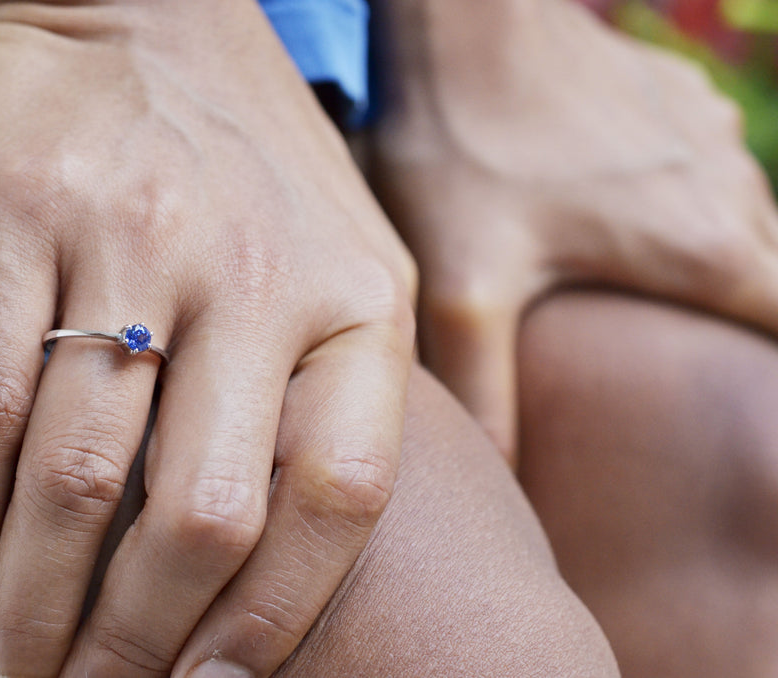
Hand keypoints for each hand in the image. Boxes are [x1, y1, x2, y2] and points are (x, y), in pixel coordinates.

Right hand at [0, 1, 415, 675]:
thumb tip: (320, 548)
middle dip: (134, 644)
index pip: (339, 497)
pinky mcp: (23, 214)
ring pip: (76, 475)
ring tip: (11, 669)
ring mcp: (135, 243)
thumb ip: (349, 390)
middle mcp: (254, 277)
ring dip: (37, 603)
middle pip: (200, 514)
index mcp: (356, 299)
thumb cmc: (255, 165)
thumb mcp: (349, 259)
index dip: (273, 621)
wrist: (149, 10)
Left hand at [371, 0, 777, 461]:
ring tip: (650, 298)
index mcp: (703, 249)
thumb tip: (497, 476)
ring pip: (740, 218)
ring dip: (708, 260)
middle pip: (766, 280)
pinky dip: (684, 203)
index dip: (774, 376)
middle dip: (733, 324)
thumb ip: (485, 387)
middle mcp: (727, 188)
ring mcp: (707, 133)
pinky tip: (621, 216)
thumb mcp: (466, 284)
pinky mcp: (673, 97)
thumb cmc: (466, 146)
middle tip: (681, 356)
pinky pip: (706, 165)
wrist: (462, 21)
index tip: (751, 404)